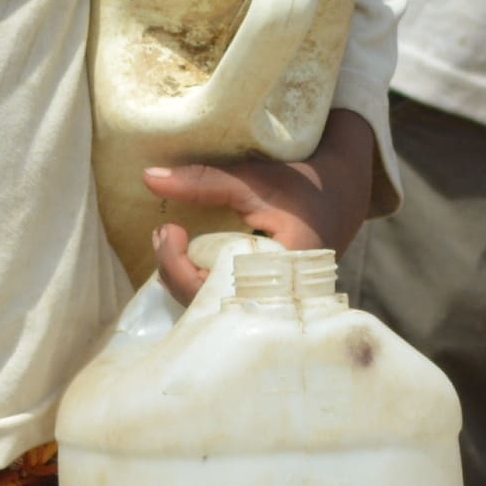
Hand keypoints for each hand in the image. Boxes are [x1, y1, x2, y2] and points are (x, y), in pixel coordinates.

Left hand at [147, 109, 377, 303]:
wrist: (336, 199)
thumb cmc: (300, 189)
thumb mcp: (255, 180)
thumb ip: (205, 181)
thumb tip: (149, 177)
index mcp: (280, 277)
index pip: (215, 293)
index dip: (179, 268)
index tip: (169, 229)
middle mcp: (275, 301)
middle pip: (207, 306)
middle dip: (174, 270)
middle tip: (164, 232)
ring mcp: (267, 303)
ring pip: (211, 307)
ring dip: (183, 276)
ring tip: (171, 240)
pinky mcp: (261, 299)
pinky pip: (221, 301)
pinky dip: (198, 280)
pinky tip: (188, 256)